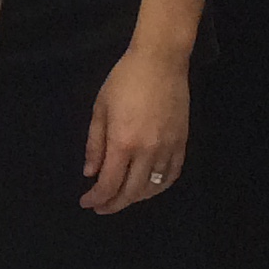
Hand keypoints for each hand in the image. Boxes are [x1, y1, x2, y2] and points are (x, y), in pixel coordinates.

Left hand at [81, 44, 189, 213]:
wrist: (160, 62)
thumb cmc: (124, 80)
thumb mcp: (100, 109)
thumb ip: (95, 144)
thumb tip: (91, 173)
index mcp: (122, 142)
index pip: (109, 184)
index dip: (96, 198)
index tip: (86, 202)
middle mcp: (147, 151)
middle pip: (131, 192)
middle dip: (113, 204)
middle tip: (101, 206)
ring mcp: (167, 149)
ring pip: (153, 188)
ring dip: (135, 198)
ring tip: (121, 197)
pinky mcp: (181, 143)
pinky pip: (171, 175)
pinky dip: (159, 187)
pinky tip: (148, 187)